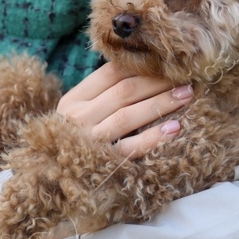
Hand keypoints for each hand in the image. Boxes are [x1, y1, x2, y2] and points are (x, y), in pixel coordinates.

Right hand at [56, 61, 192, 156]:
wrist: (53, 176)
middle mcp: (78, 118)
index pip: (109, 74)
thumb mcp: (78, 112)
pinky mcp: (104, 162)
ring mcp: (90, 141)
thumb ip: (101, 93)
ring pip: (128, 116)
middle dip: (157, 82)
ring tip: (186, 95)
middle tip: (185, 76)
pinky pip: (131, 148)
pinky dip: (153, 137)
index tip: (165, 62)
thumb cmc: (75, 138)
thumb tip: (140, 68)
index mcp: (72, 100)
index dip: (139, 65)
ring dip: (160, 103)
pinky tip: (174, 128)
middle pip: (123, 92)